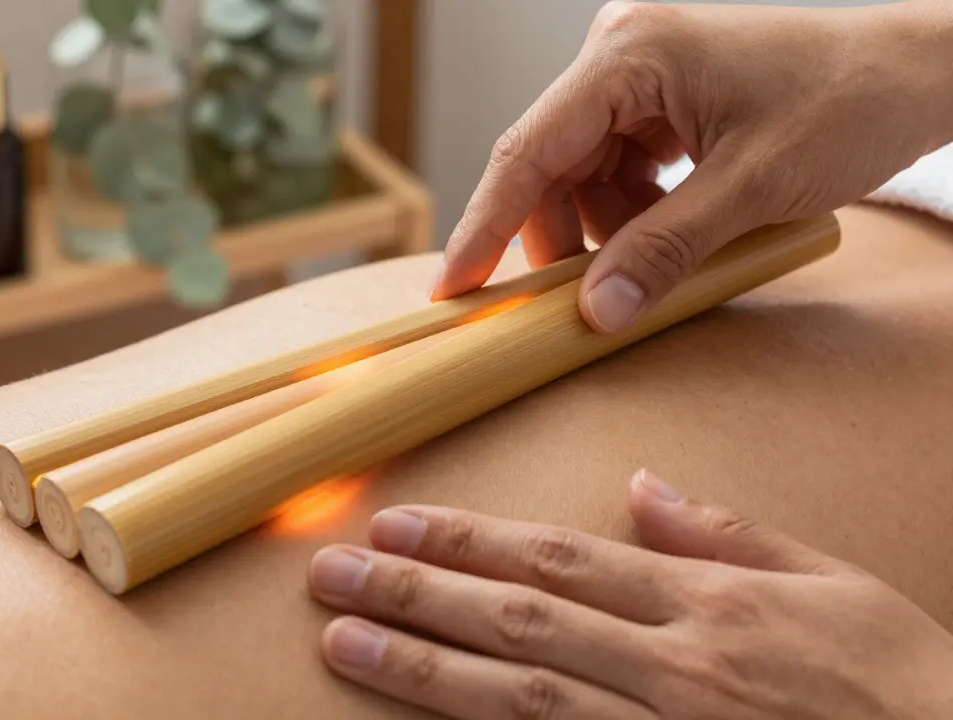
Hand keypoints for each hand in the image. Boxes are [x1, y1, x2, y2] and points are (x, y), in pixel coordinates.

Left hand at [306, 469, 952, 718]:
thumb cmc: (900, 683)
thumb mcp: (830, 583)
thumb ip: (724, 535)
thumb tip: (644, 486)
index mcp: (705, 606)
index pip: (560, 558)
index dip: (470, 538)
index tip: (399, 519)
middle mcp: (671, 669)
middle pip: (518, 620)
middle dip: (418, 591)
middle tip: (332, 571)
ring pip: (520, 696)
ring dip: (424, 666)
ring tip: (345, 640)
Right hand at [431, 0, 952, 333]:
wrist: (918, 70)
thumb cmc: (850, 100)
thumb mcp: (751, 189)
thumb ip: (663, 251)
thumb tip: (594, 313)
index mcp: (628, 54)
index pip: (527, 149)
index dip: (483, 225)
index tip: (453, 289)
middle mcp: (619, 54)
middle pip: (548, 166)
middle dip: (559, 240)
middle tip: (568, 307)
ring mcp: (638, 75)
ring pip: (579, 175)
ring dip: (602, 233)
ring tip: (645, 269)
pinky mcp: (658, 99)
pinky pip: (615, 169)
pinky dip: (630, 215)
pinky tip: (665, 238)